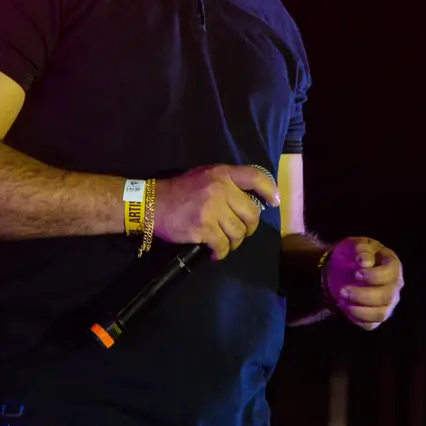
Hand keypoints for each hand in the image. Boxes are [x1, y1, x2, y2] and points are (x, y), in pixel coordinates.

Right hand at [154, 165, 278, 259]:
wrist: (151, 203)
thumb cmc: (179, 190)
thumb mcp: (205, 176)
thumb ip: (226, 183)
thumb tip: (250, 199)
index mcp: (222, 174)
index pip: (254, 177)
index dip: (269, 190)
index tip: (275, 201)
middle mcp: (220, 189)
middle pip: (251, 214)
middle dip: (249, 228)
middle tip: (241, 233)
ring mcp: (213, 209)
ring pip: (239, 232)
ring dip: (234, 242)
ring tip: (225, 243)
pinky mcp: (204, 228)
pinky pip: (223, 245)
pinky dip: (221, 252)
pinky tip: (215, 252)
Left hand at [324, 237, 402, 329]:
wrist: (341, 270)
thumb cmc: (351, 255)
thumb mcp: (353, 245)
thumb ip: (361, 248)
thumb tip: (366, 262)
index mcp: (392, 265)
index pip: (390, 274)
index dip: (374, 276)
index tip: (356, 273)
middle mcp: (394, 286)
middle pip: (386, 296)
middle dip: (363, 295)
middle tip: (343, 290)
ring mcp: (388, 303)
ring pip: (380, 314)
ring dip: (359, 309)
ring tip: (342, 299)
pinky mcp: (377, 317)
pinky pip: (370, 324)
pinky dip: (356, 318)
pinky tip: (345, 306)